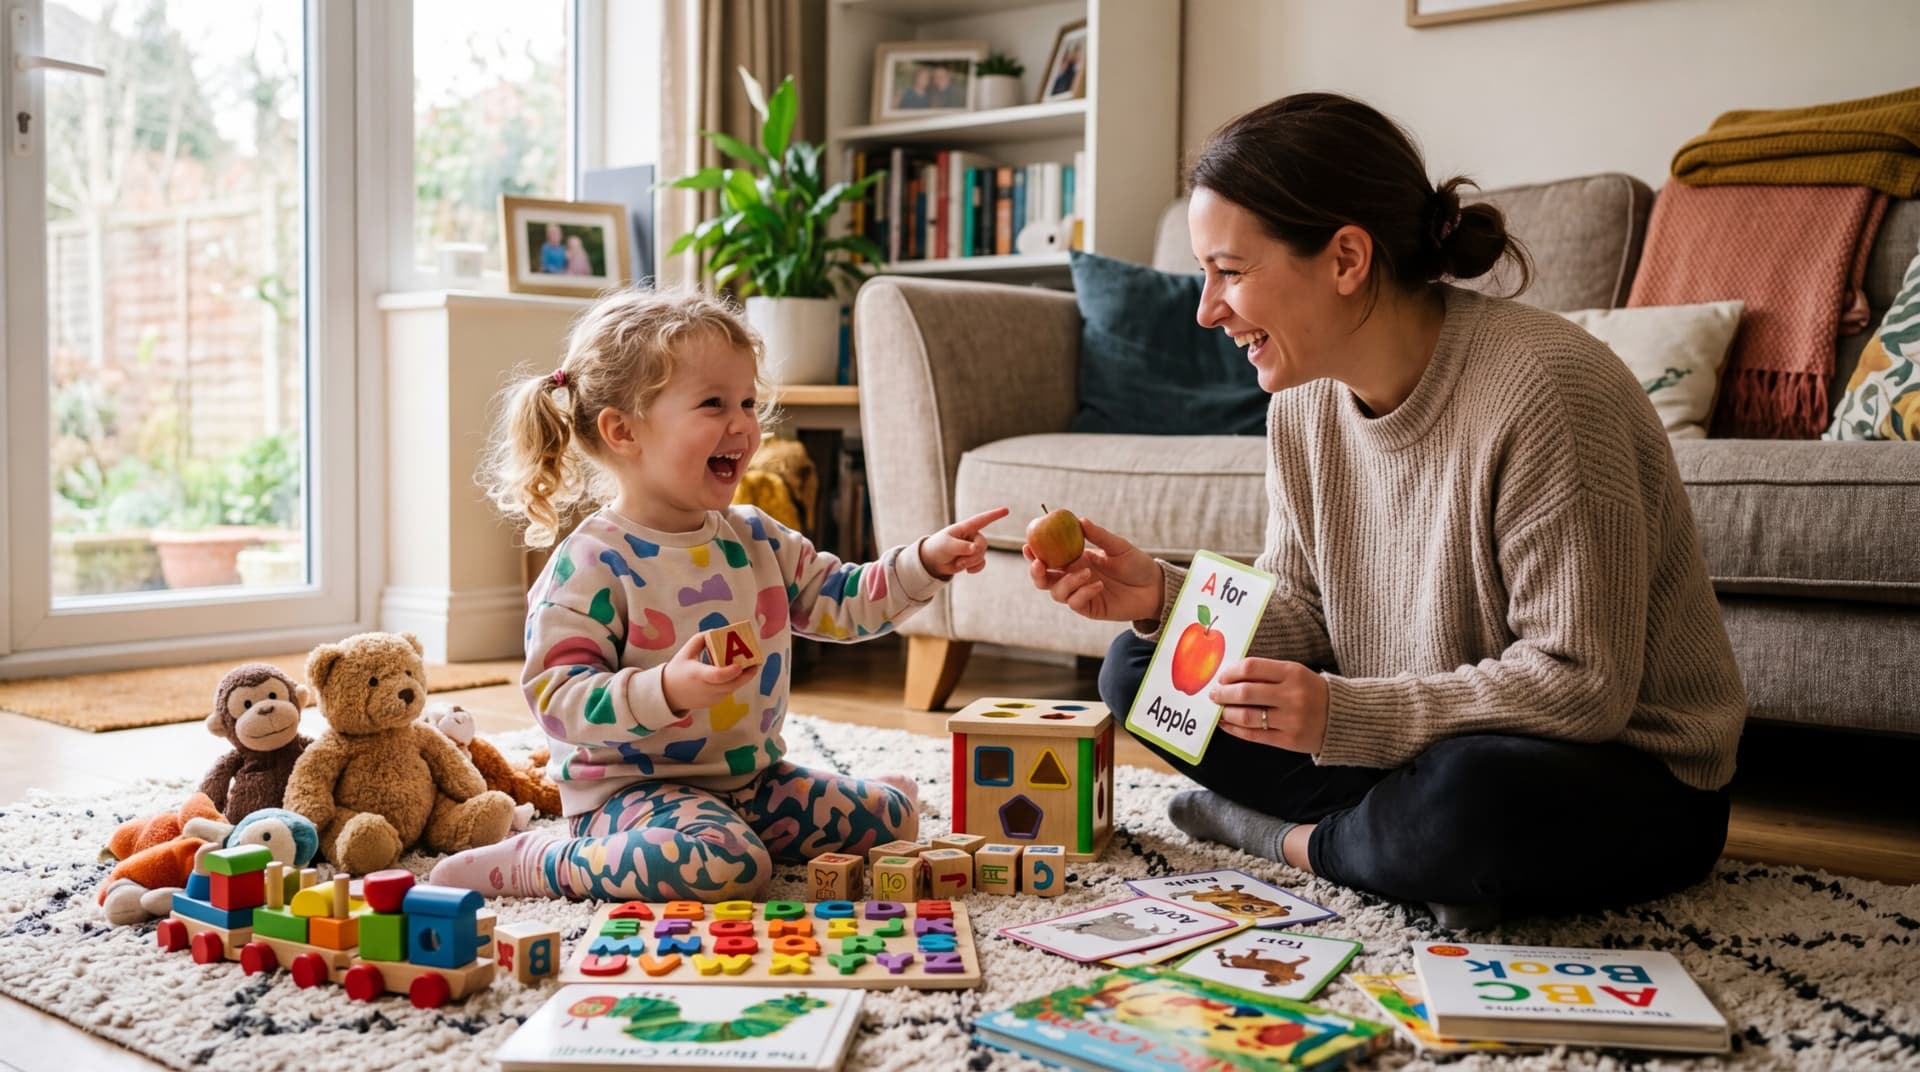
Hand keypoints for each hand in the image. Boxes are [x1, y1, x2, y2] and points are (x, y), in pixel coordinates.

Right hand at [659, 632, 756, 714]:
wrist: (669, 694)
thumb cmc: (678, 669)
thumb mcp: (686, 651)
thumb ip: (702, 639)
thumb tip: (719, 632)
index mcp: (697, 675)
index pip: (717, 676)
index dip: (730, 672)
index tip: (740, 665)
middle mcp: (706, 689)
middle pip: (731, 684)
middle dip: (746, 674)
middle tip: (756, 663)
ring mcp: (711, 698)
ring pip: (732, 688)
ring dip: (741, 678)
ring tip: (749, 665)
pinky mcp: (714, 703)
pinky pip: (728, 691)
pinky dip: (732, 683)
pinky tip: (734, 674)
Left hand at [920, 507, 1009, 578]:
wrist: (933, 561)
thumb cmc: (938, 547)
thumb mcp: (947, 545)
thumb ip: (961, 546)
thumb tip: (975, 549)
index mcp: (966, 527)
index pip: (982, 519)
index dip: (995, 514)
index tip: (1006, 510)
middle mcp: (972, 536)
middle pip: (983, 544)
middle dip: (972, 555)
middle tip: (959, 561)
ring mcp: (974, 547)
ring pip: (981, 555)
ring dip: (970, 562)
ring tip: (957, 563)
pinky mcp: (973, 558)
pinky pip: (982, 563)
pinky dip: (975, 568)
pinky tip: (967, 570)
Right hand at [1025, 517, 1164, 623]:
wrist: (1153, 587)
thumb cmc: (1136, 564)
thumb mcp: (1118, 546)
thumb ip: (1099, 535)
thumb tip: (1081, 520)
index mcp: (1075, 559)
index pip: (1048, 557)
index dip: (1034, 553)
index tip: (1028, 544)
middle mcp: (1073, 577)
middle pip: (1043, 579)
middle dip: (1036, 573)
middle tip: (1039, 564)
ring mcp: (1080, 593)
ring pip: (1057, 592)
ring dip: (1067, 582)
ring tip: (1087, 573)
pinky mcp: (1090, 608)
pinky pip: (1075, 602)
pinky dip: (1083, 593)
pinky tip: (1098, 585)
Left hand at [1209, 658, 1327, 752]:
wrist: (1345, 716)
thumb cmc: (1313, 691)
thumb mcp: (1296, 673)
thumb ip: (1267, 673)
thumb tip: (1230, 677)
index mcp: (1293, 673)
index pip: (1251, 668)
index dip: (1230, 672)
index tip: (1221, 677)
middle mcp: (1292, 695)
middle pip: (1245, 693)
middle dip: (1223, 694)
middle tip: (1213, 694)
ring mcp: (1291, 720)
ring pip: (1247, 716)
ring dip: (1227, 713)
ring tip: (1219, 710)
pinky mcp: (1289, 740)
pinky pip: (1255, 735)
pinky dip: (1236, 730)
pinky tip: (1227, 725)